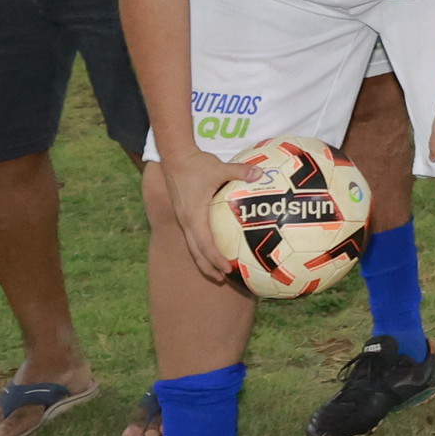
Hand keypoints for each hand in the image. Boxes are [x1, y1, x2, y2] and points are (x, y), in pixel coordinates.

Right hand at [157, 150, 252, 281]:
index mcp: (194, 216)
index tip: (227, 270)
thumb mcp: (219, 167)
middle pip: (196, 252)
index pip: (205, 244)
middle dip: (208, 267)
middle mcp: (186, 221)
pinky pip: (192, 236)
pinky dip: (201, 247)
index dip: (215, 259)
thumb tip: (260, 174)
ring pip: (192, 246)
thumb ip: (240, 171)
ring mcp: (183, 218)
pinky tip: (213, 246)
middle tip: (223, 279)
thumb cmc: (195, 164)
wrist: (174, 156)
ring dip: (203, 259)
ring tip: (217, 271)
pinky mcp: (184, 213)